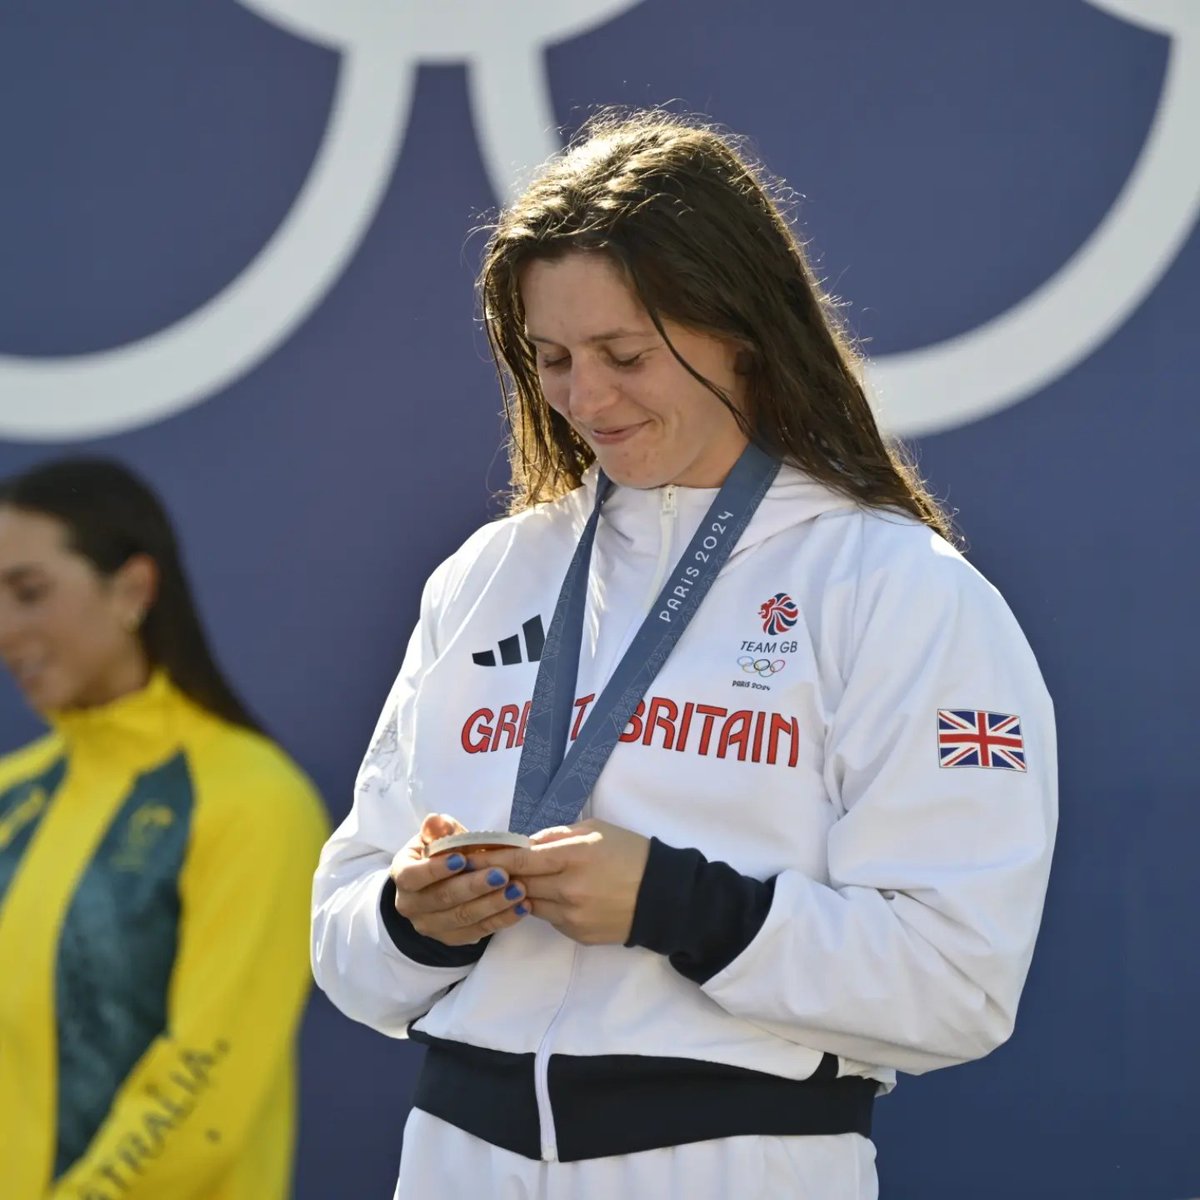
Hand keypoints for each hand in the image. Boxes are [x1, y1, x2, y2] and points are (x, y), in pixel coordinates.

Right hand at [388, 814, 527, 945]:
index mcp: (402, 876)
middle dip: (475, 887)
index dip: (437, 869)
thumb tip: (436, 821)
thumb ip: (438, 830)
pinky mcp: (451, 938)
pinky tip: (522, 908)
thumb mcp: (437, 837)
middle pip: (443, 899)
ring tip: (518, 891)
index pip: (414, 876)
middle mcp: (410, 905)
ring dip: (493, 905)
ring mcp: (430, 926)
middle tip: (502, 875)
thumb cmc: (440, 853)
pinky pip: (477, 932)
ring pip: (462, 919)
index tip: (462, 859)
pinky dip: (502, 920)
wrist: (438, 882)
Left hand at [473, 819, 650, 945]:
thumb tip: (524, 844)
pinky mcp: (577, 935)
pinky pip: (549, 918)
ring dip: (524, 892)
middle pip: (519, 883)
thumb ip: (556, 836)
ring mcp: (572, 915)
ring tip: (524, 881)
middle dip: (502, 876)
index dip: (493, 858)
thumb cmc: (629, 853)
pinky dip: (547, 906)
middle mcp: (568, 888)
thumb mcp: (594, 830)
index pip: (520, 859)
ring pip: (530, 904)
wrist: (664, 895)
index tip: (472, 856)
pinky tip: (557, 896)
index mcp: (573, 856)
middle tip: (485, 869)